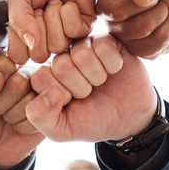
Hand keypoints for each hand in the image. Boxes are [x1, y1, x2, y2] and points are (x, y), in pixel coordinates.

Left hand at [0, 55, 42, 169]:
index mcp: (6, 63)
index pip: (3, 65)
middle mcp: (27, 73)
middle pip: (19, 83)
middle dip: (1, 104)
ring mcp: (43, 93)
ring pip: (32, 101)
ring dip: (13, 116)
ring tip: (7, 117)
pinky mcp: (53, 112)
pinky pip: (42, 118)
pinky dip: (24, 128)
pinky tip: (19, 126)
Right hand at [7, 0, 119, 64]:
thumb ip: (18, 20)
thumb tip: (32, 45)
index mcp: (26, 36)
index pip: (19, 55)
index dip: (19, 35)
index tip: (24, 12)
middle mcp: (46, 41)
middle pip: (39, 55)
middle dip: (38, 25)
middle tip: (42, 5)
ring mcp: (66, 37)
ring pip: (58, 46)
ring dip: (54, 18)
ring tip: (56, 1)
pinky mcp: (86, 28)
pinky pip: (76, 33)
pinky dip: (70, 14)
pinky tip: (70, 2)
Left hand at [26, 44, 156, 143]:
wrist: (128, 118)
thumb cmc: (91, 122)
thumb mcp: (61, 130)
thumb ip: (40, 118)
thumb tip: (49, 92)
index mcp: (44, 75)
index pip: (40, 77)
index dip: (60, 96)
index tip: (70, 103)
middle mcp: (59, 56)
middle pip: (61, 65)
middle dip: (80, 88)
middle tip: (88, 93)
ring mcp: (82, 45)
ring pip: (82, 54)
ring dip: (97, 76)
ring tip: (100, 82)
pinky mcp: (105, 38)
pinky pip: (103, 45)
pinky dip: (112, 65)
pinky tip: (113, 70)